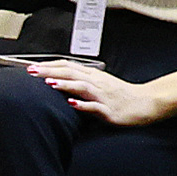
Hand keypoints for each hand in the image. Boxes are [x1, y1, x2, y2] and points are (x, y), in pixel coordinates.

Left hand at [24, 57, 163, 125]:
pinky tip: (72, 103)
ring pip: (82, 87)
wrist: (146, 102)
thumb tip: (59, 77)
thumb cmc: (121, 94)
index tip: (31, 65)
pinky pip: (95, 107)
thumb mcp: (100, 83)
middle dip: (50, 71)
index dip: (49, 65)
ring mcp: (103, 96)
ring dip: (65, 84)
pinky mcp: (109, 110)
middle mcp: (96, 83)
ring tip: (48, 82)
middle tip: (31, 71)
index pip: (68, 66)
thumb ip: (81, 80)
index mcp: (93, 76)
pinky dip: (83, 104)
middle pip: (71, 73)